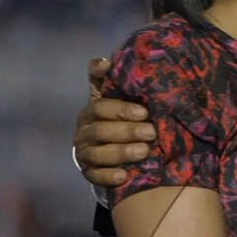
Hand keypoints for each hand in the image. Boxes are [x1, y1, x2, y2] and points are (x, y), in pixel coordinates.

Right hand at [73, 57, 156, 185]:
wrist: (114, 151)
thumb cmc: (124, 118)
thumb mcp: (125, 99)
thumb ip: (121, 81)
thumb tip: (108, 60)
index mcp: (94, 107)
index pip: (99, 101)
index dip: (115, 101)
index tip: (136, 102)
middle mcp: (85, 128)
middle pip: (101, 127)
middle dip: (127, 129)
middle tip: (151, 131)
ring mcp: (85, 150)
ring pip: (98, 152)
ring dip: (121, 152)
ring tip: (144, 151)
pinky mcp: (88, 171)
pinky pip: (95, 175)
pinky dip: (108, 175)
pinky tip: (124, 176)